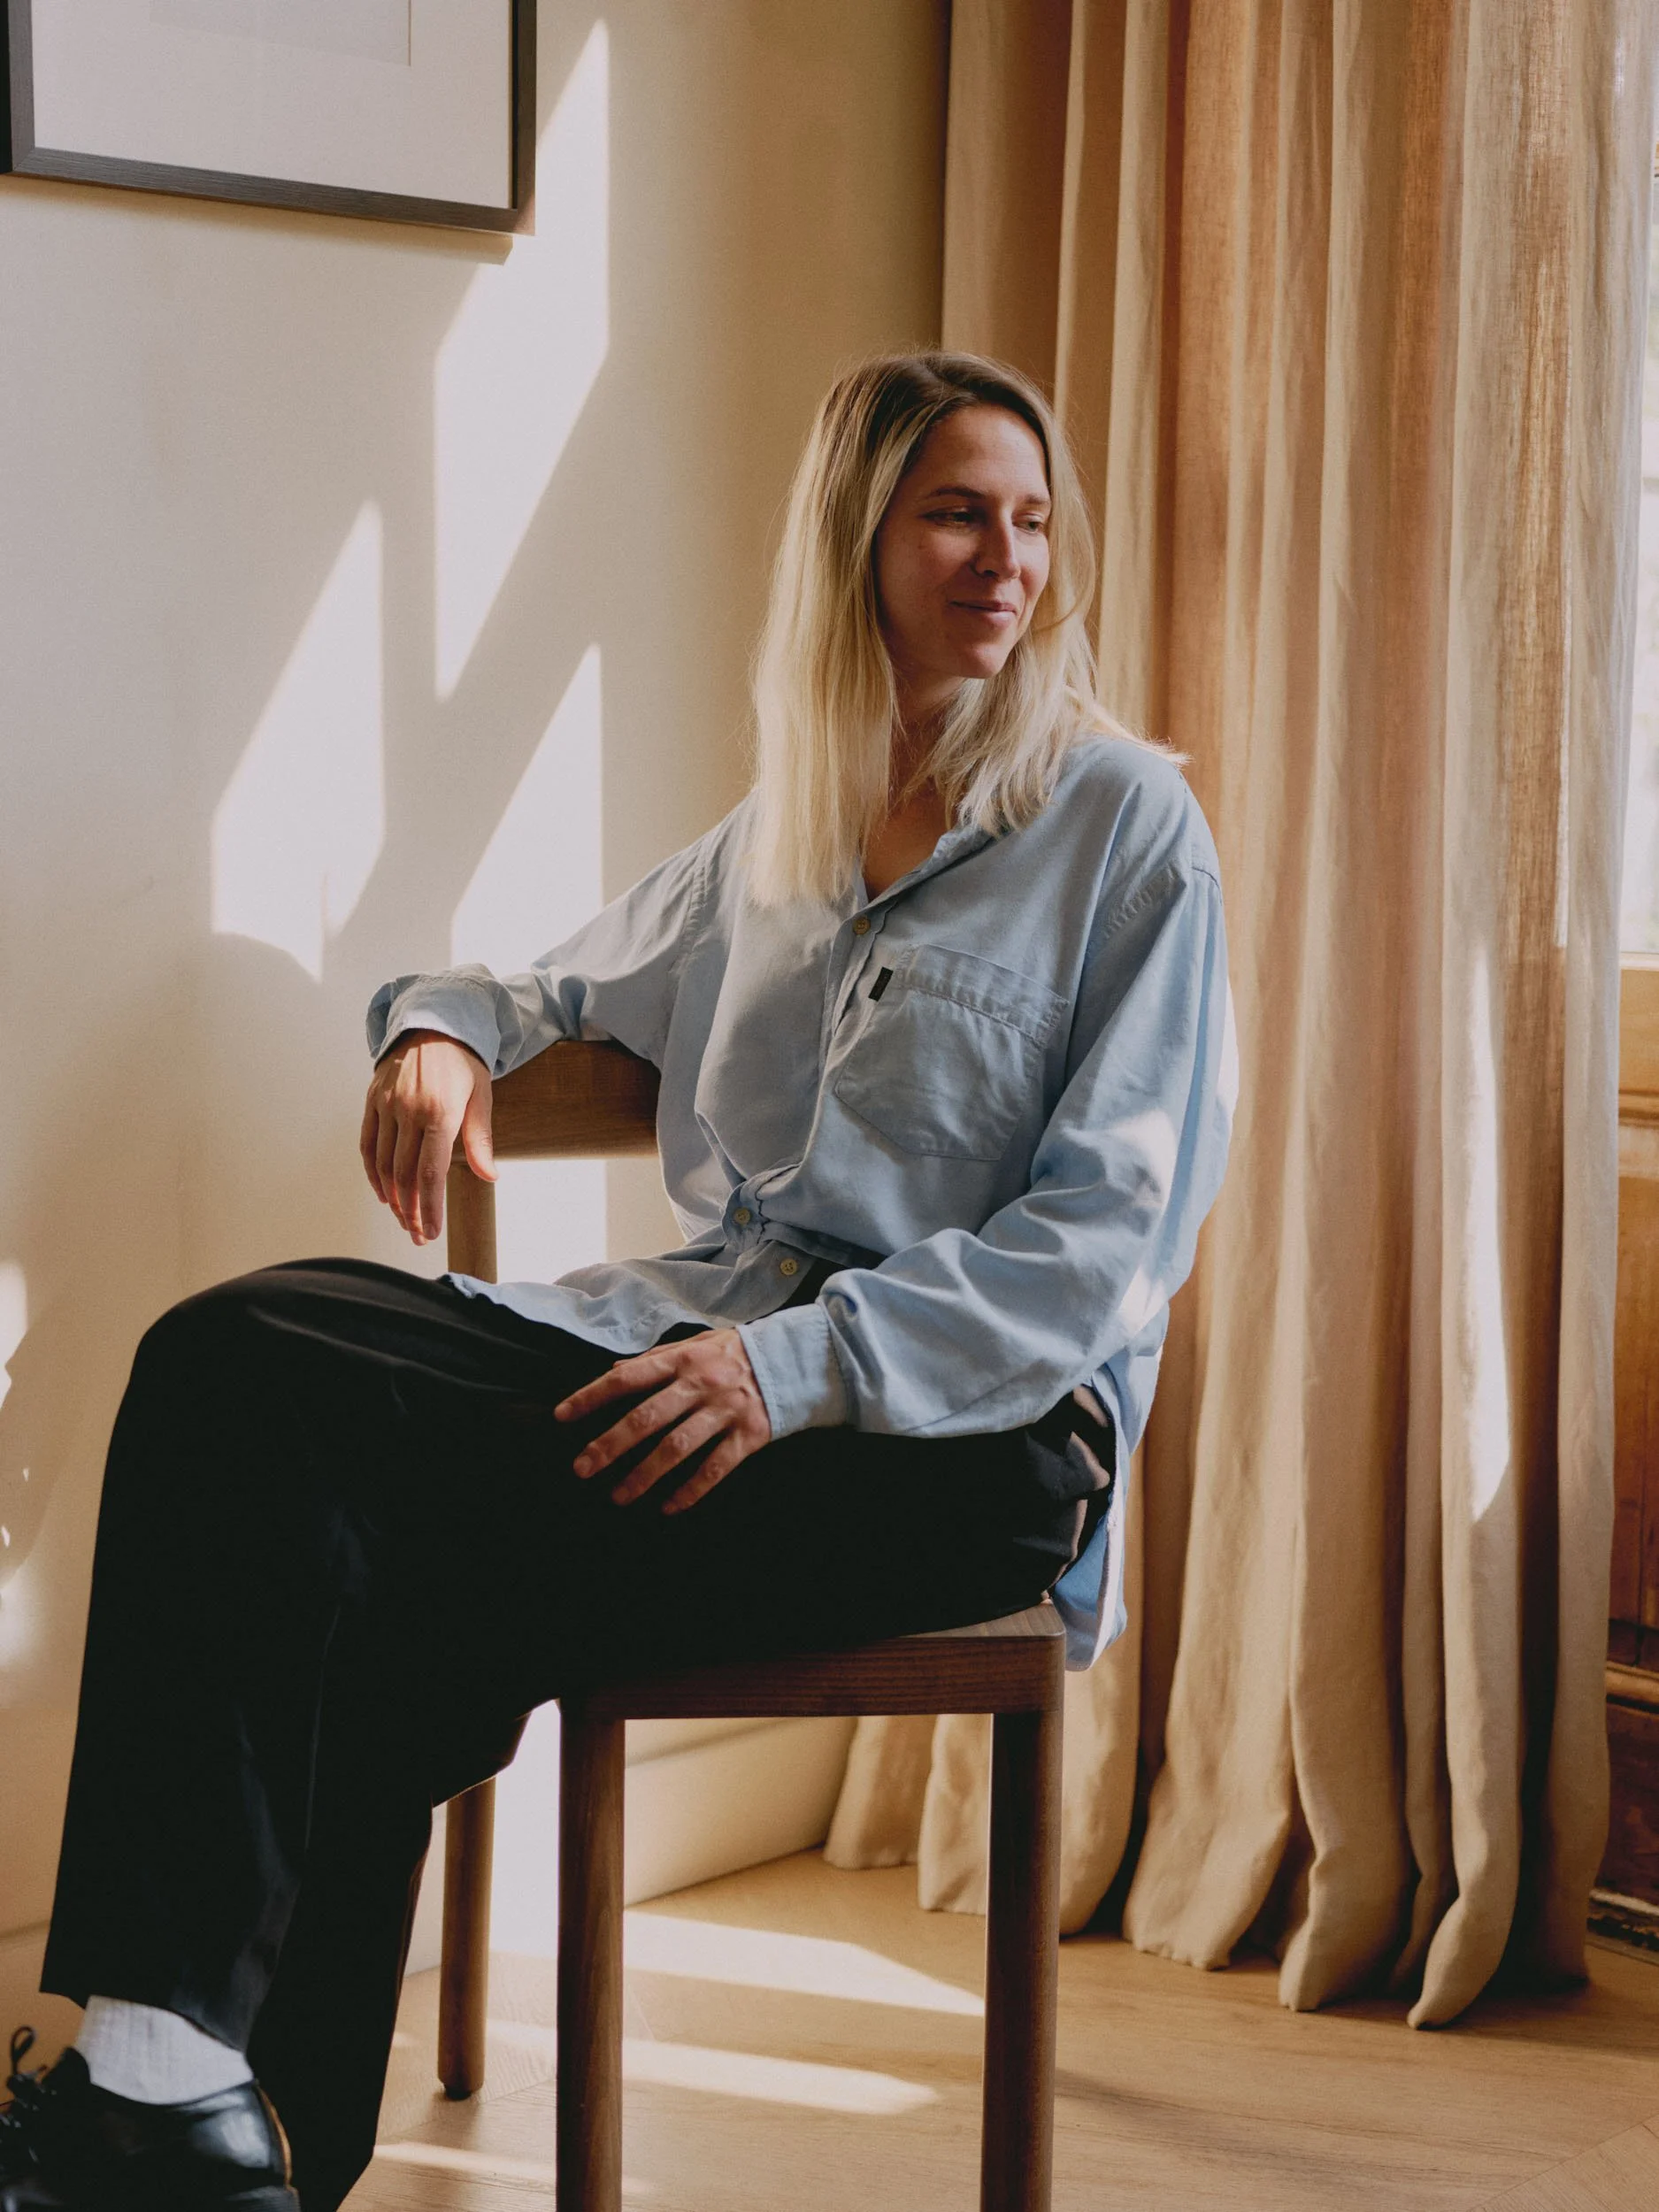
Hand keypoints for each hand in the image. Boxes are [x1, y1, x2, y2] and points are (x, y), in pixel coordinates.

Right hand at [360, 1030, 495, 1244]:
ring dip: (391, 1198)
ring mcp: (386, 1106)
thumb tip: (489, 1176)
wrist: (432, 1023)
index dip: (429, 1208)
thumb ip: (480, 1139)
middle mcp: (408, 1111)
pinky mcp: (372, 1101)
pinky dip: (372, 1173)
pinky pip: (366, 1144)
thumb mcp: (481, 1095)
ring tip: (403, 1218)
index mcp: (440, 1112)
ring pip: (382, 1164)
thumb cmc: (462, 1062)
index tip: (430, 1232)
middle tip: (418, 1235)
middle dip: (410, 1211)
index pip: (430, 1173)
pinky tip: (383, 1192)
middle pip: (403, 1176)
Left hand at [556, 1329, 771, 1512]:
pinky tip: (668, 1507)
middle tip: (581, 1469)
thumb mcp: (696, 1343)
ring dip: (643, 1475)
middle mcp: (700, 1384)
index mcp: (682, 1359)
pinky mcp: (748, 1436)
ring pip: (676, 1448)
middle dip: (609, 1446)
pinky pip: (715, 1469)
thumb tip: (613, 1371)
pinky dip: (690, 1490)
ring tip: (617, 1497)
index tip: (562, 1416)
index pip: (627, 1378)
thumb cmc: (734, 1353)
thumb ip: (655, 1359)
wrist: (795, 1359)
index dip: (592, 1396)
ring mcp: (724, 1411)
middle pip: (646, 1418)